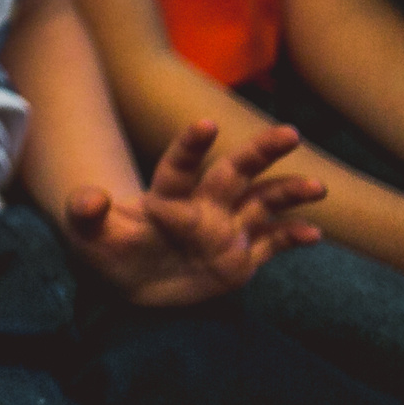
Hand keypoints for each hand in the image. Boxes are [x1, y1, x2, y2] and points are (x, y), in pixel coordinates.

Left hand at [61, 120, 323, 307]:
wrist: (131, 280)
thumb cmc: (108, 250)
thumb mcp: (88, 235)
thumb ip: (86, 213)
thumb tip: (90, 196)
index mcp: (167, 196)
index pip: (180, 166)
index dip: (191, 145)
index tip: (207, 124)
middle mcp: (203, 206)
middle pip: (235, 172)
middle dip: (261, 152)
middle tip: (290, 132)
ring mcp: (225, 229)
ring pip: (263, 203)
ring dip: (289, 194)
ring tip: (317, 186)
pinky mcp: (240, 258)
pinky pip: (270, 244)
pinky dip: (291, 238)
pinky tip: (314, 234)